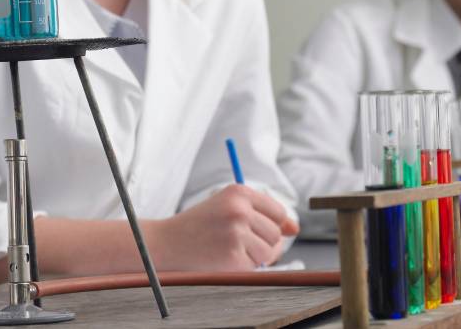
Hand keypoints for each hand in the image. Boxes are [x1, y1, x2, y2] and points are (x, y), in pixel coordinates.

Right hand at [153, 184, 298, 270]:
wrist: (165, 243)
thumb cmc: (198, 226)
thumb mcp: (227, 208)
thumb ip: (262, 214)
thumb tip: (295, 229)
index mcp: (238, 192)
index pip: (278, 212)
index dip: (271, 225)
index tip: (254, 230)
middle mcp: (239, 210)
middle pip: (276, 234)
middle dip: (261, 242)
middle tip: (233, 241)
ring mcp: (237, 234)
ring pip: (268, 252)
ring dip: (253, 256)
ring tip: (227, 249)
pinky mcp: (234, 258)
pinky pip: (255, 266)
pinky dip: (242, 267)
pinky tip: (222, 258)